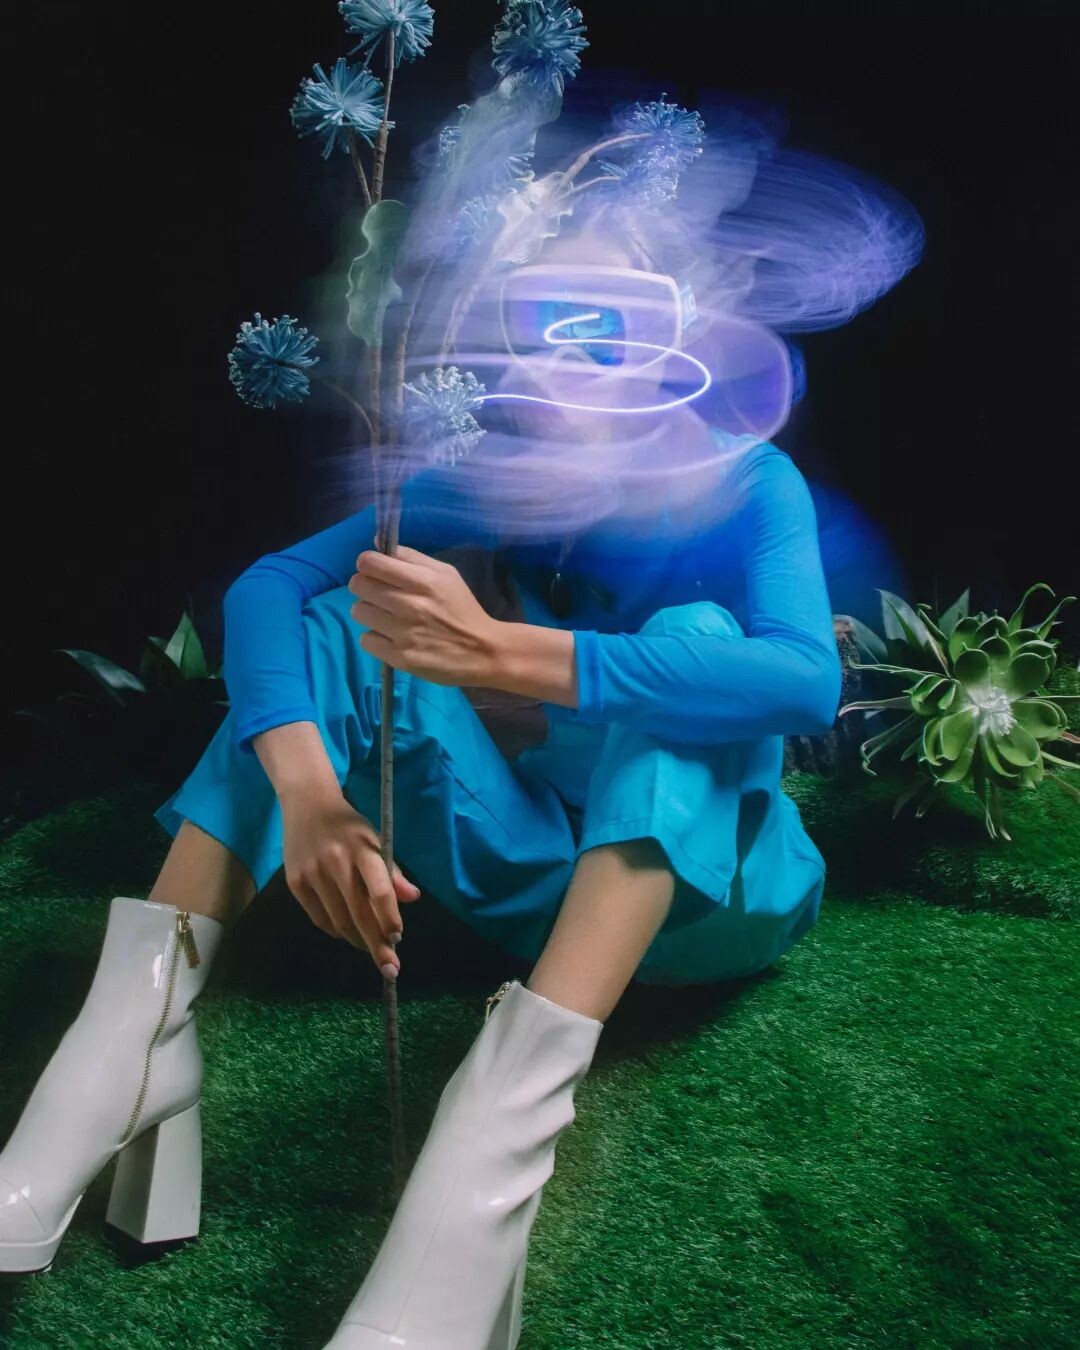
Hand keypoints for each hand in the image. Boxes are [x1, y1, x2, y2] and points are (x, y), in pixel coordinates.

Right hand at [281, 786, 421, 977]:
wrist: (307, 805)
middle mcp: (336, 862)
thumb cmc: (349, 827)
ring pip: (338, 921)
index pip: (380, 891)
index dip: (390, 917)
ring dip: (357, 939)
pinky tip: (347, 932)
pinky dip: (336, 930)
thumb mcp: (376, 840)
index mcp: (362, 849)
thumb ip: (393, 871)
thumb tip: (413, 899)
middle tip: (390, 968)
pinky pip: (319, 918)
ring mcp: (312, 873)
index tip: (397, 938)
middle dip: (376, 945)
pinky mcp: (295, 883)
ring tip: (369, 947)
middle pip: (359, 913)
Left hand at [348, 545, 502, 686]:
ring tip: (386, 617)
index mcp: (423, 581)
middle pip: (358, 585)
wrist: (482, 651)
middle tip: (379, 594)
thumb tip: (375, 542)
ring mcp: (402, 633)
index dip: (367, 564)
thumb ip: (411, 557)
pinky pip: (366, 639)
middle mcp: (409, 605)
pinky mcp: (399, 657)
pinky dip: (375, 638)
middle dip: (365, 586)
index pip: (370, 562)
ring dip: (369, 612)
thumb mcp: (446, 574)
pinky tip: (391, 637)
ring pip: (358, 611)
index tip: (376, 570)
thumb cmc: (462, 608)